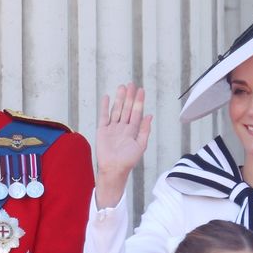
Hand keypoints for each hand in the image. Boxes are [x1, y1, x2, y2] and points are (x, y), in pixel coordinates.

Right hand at [95, 83, 152, 208]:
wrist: (113, 168)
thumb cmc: (128, 160)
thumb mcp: (140, 145)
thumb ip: (145, 130)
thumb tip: (149, 115)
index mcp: (133, 131)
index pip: (137, 113)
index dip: (139, 101)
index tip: (141, 90)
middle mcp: (123, 128)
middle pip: (127, 109)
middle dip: (130, 97)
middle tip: (131, 84)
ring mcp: (112, 128)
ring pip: (116, 110)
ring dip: (119, 99)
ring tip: (122, 87)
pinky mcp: (102, 130)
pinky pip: (104, 116)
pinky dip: (105, 107)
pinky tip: (107, 97)